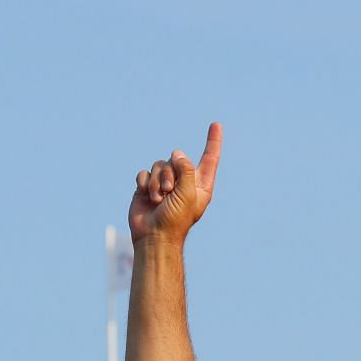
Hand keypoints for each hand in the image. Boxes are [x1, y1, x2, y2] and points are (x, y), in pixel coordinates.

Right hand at [129, 123, 222, 245]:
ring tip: (158, 199)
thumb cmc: (175, 220)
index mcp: (199, 185)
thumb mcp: (188, 193)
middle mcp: (182, 182)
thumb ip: (185, 169)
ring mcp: (164, 184)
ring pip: (159, 165)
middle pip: (175, 159)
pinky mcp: (147, 187)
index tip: (216, 124)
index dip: (213, 141)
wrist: (153, 236)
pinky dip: (145, 184)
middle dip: (170, 174)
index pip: (209, 158)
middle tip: (169, 193)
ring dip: (157, 182)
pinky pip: (144, 173)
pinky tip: (146, 197)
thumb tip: (177, 154)